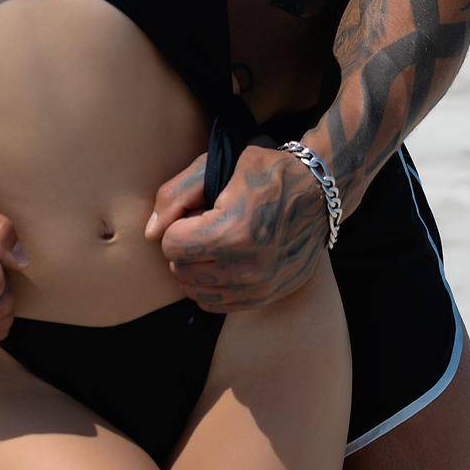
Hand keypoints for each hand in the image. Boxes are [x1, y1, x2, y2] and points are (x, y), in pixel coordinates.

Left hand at [143, 140, 328, 311]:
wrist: (320, 194)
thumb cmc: (266, 172)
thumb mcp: (219, 165)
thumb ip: (177, 195)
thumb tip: (150, 233)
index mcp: (234, 231)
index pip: (170, 244)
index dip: (177, 224)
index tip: (198, 212)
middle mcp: (248, 266)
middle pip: (180, 269)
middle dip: (184, 246)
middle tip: (208, 226)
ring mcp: (259, 287)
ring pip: (194, 290)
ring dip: (196, 267)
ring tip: (218, 243)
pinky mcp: (267, 298)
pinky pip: (215, 304)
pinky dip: (212, 285)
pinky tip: (226, 261)